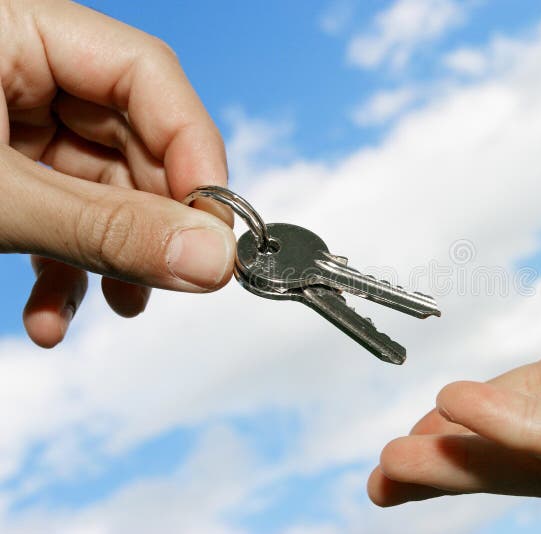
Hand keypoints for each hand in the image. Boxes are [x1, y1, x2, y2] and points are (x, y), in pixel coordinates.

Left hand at [0, 0, 234, 347]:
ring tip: (121, 305)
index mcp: (18, 29)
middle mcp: (26, 71)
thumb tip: (212, 262)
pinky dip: (64, 268)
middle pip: (133, 142)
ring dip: (113, 258)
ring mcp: (15, 123)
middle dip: (153, 223)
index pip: (147, 74)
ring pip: (102, 189)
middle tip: (180, 277)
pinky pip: (60, 213)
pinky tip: (53, 314)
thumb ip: (105, 229)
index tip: (216, 224)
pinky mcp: (6, 169)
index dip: (193, 150)